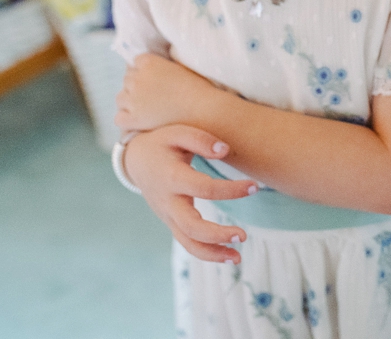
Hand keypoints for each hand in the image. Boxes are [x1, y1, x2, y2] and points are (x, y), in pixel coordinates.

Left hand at [116, 53, 213, 131]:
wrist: (203, 111)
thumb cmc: (198, 89)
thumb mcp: (180, 67)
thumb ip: (164, 64)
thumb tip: (159, 65)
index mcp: (150, 63)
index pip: (136, 62)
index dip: (144, 70)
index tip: (152, 78)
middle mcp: (138, 79)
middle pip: (127, 79)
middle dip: (136, 85)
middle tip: (150, 95)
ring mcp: (134, 99)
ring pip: (120, 98)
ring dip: (129, 102)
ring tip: (143, 108)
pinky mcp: (134, 119)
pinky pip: (119, 118)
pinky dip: (126, 119)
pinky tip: (137, 121)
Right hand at [123, 124, 257, 262]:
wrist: (137, 160)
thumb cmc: (162, 143)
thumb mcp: (177, 132)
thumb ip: (200, 139)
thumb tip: (225, 150)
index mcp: (171, 177)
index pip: (204, 188)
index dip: (230, 190)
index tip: (254, 187)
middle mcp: (168, 202)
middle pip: (191, 226)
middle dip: (217, 234)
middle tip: (243, 235)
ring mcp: (168, 216)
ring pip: (187, 242)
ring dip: (212, 253)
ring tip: (238, 258)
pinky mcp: (172, 223)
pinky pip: (187, 243)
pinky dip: (206, 253)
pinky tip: (228, 256)